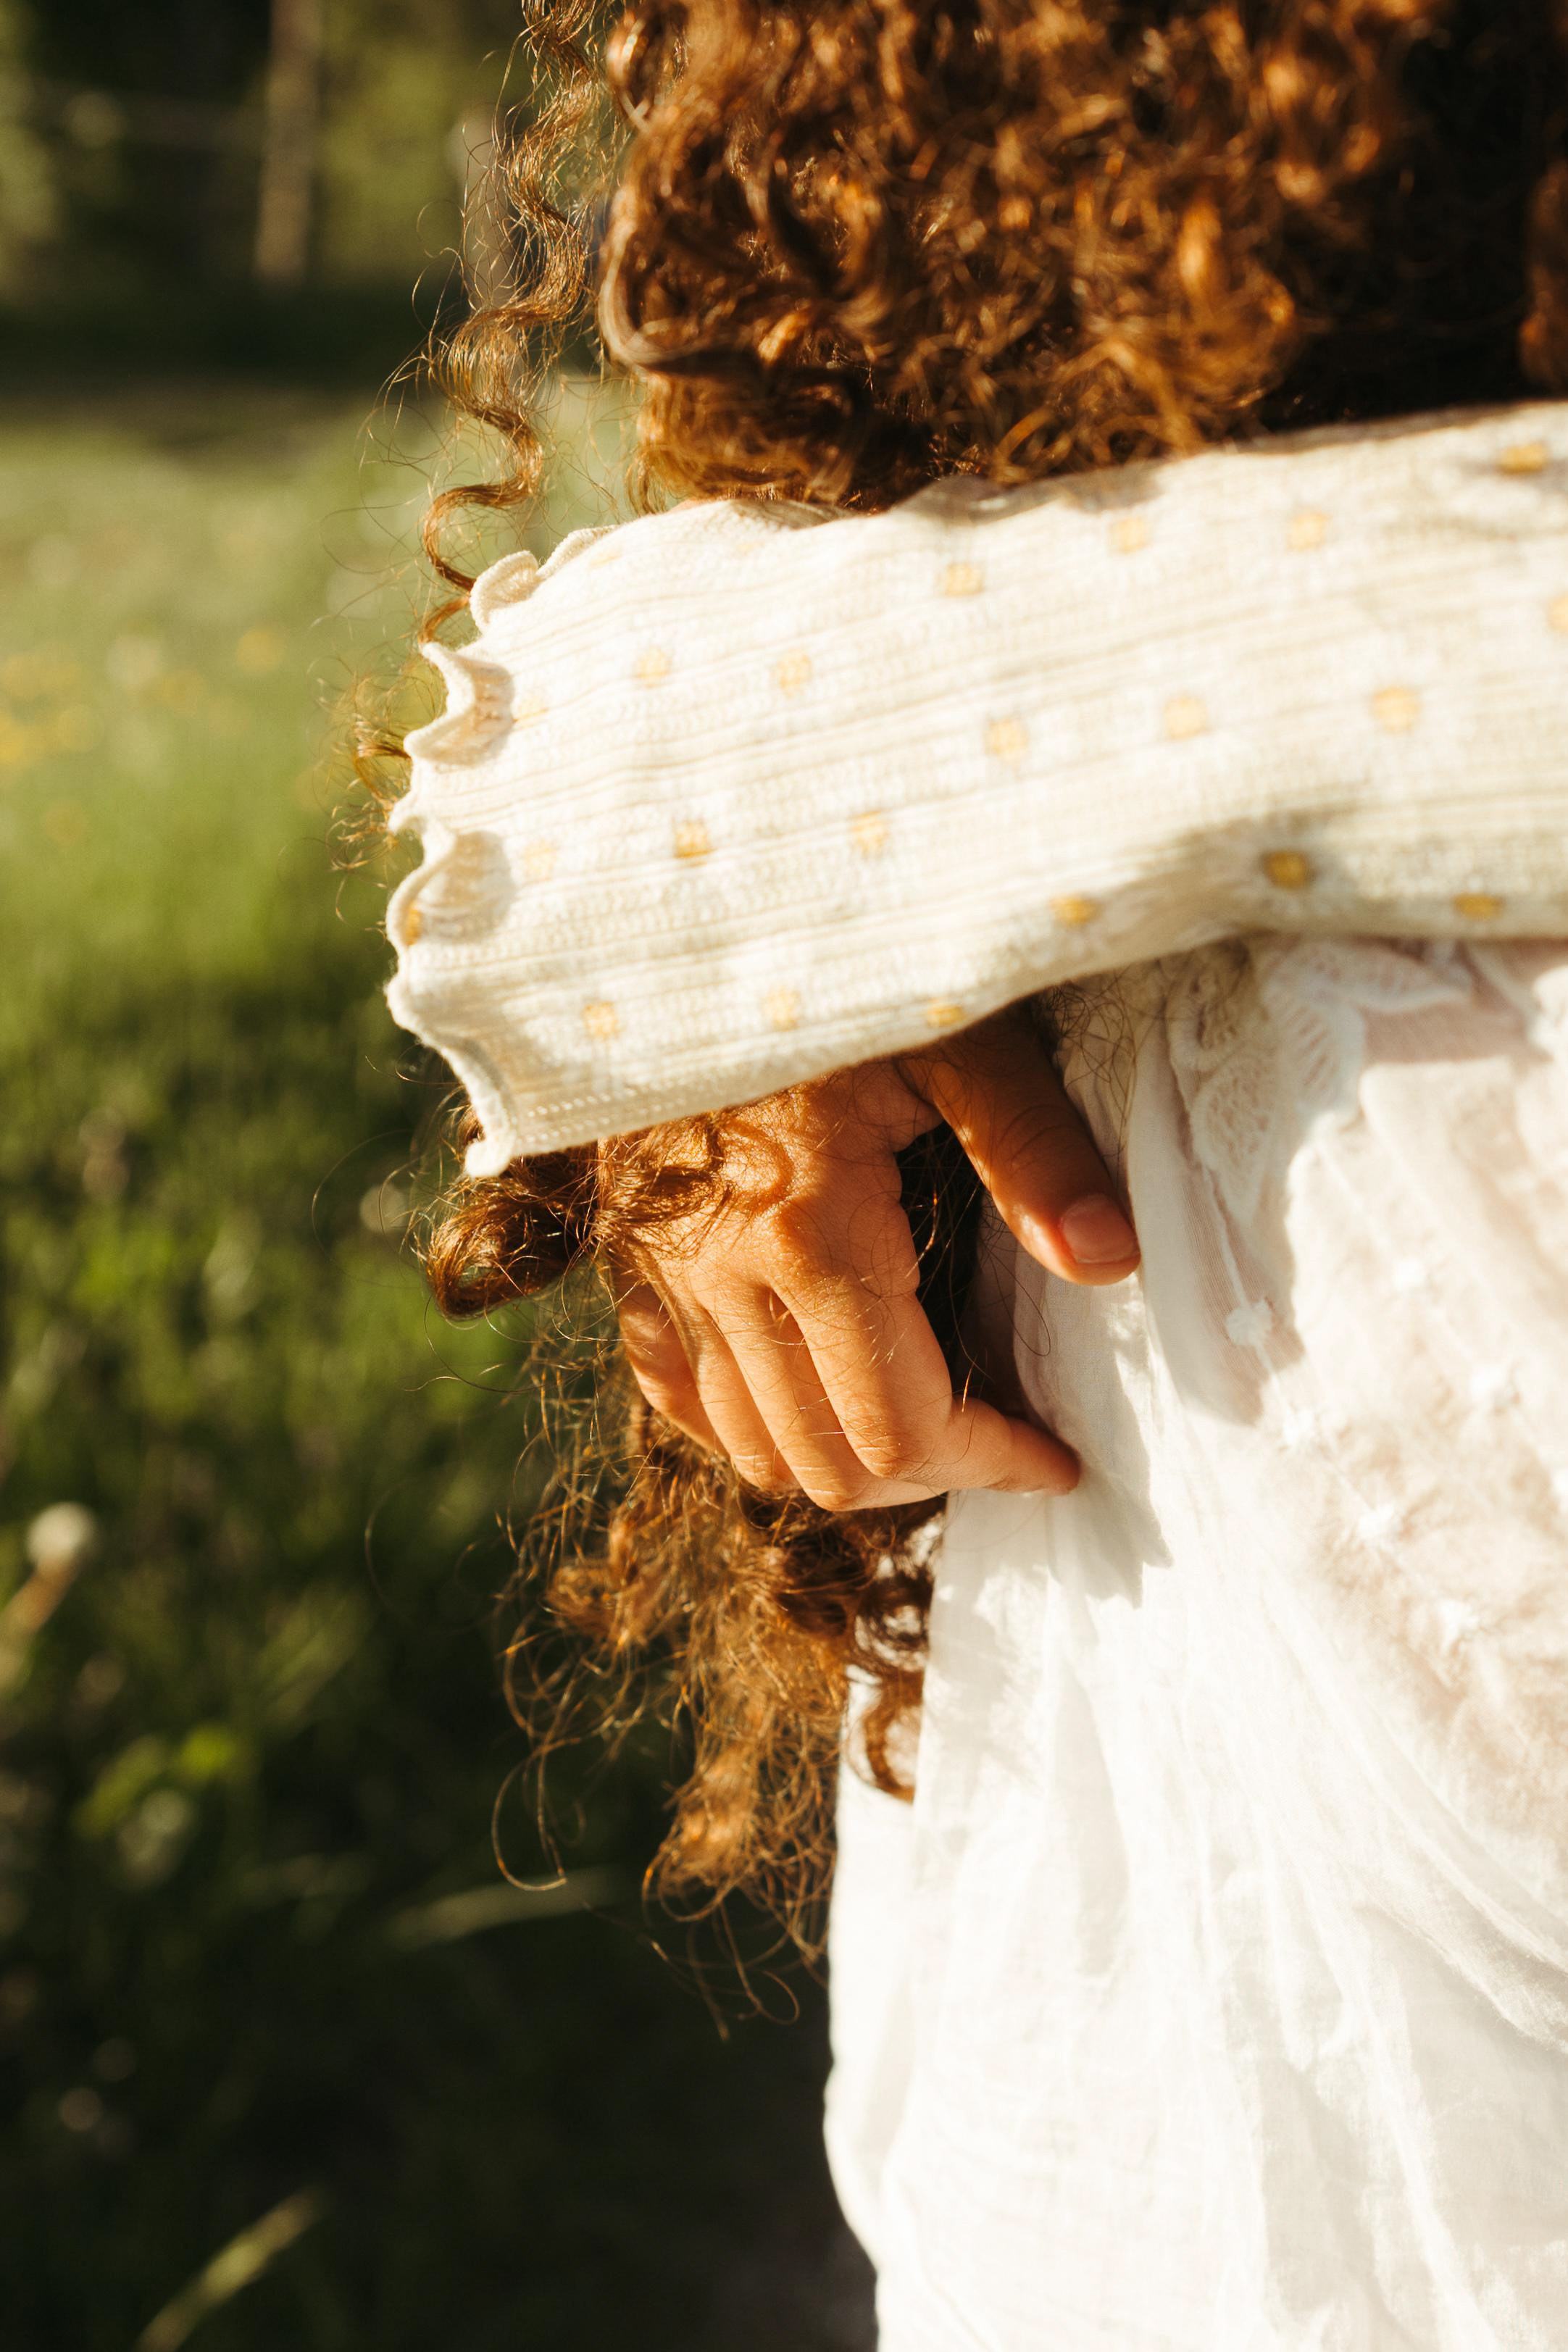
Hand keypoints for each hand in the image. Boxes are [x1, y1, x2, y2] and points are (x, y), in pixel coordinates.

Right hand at [608, 1009, 1138, 1510]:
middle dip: (931, 1477)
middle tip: (1003, 1444)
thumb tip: (1111, 1260)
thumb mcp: (958, 1040)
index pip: (901, 1431)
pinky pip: (674, 1392)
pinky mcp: (638, 1259)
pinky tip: (811, 1401)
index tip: (1055, 1460)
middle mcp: (725, 1278)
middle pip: (825, 1465)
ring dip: (844, 1464)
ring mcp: (669, 1277)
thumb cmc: (842, 980)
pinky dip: (744, 1426)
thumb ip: (1034, 1151)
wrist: (690, 932)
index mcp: (811, 1237)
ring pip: (748, 1448)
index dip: (992, 1464)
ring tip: (926, 1431)